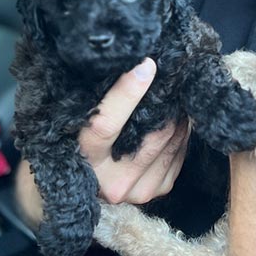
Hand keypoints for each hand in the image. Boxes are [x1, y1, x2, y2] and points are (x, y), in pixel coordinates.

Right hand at [78, 58, 189, 203]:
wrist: (74, 181)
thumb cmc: (73, 138)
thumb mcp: (73, 119)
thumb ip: (95, 98)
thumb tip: (131, 64)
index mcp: (83, 159)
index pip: (105, 124)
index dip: (127, 93)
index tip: (146, 65)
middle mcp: (110, 181)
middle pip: (150, 135)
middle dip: (166, 102)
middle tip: (173, 75)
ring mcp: (135, 190)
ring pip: (170, 142)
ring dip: (178, 116)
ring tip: (177, 94)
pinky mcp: (155, 191)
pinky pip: (179, 155)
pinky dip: (182, 134)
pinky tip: (177, 119)